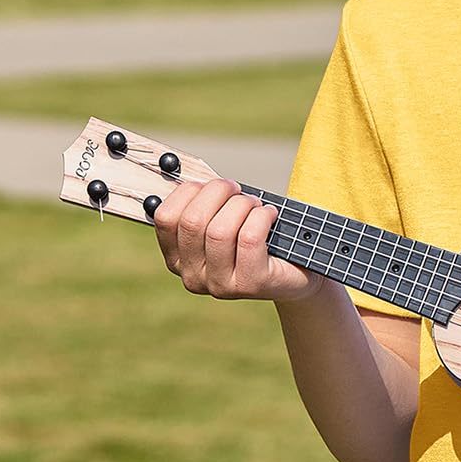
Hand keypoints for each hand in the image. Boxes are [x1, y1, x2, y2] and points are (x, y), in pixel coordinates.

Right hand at [152, 178, 321, 303]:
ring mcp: (219, 285)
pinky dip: (262, 216)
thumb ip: (203, 203)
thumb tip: (192, 176)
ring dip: (242, 205)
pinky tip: (270, 215)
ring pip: (219, 231)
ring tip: (257, 205)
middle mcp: (193, 276)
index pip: (165, 217)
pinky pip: (249, 238)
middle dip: (218, 192)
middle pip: (192, 221)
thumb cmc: (255, 237)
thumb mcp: (222, 219)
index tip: (212, 186)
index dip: (189, 191)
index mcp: (177, 259)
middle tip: (237, 189)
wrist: (295, 271)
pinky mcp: (250, 284)